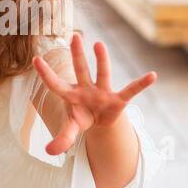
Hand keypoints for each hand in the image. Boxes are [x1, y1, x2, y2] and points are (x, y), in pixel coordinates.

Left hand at [32, 32, 156, 156]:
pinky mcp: (118, 100)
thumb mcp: (71, 129)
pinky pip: (131, 90)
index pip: (55, 84)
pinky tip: (152, 76)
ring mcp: (103, 92)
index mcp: (71, 96)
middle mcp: (86, 89)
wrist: (100, 120)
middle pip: (80, 70)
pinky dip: (141, 84)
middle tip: (74, 35)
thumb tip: (49, 151)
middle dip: (77, 54)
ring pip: (102, 73)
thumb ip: (62, 138)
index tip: (35, 59)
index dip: (46, 74)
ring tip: (99, 44)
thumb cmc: (82, 117)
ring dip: (102, 60)